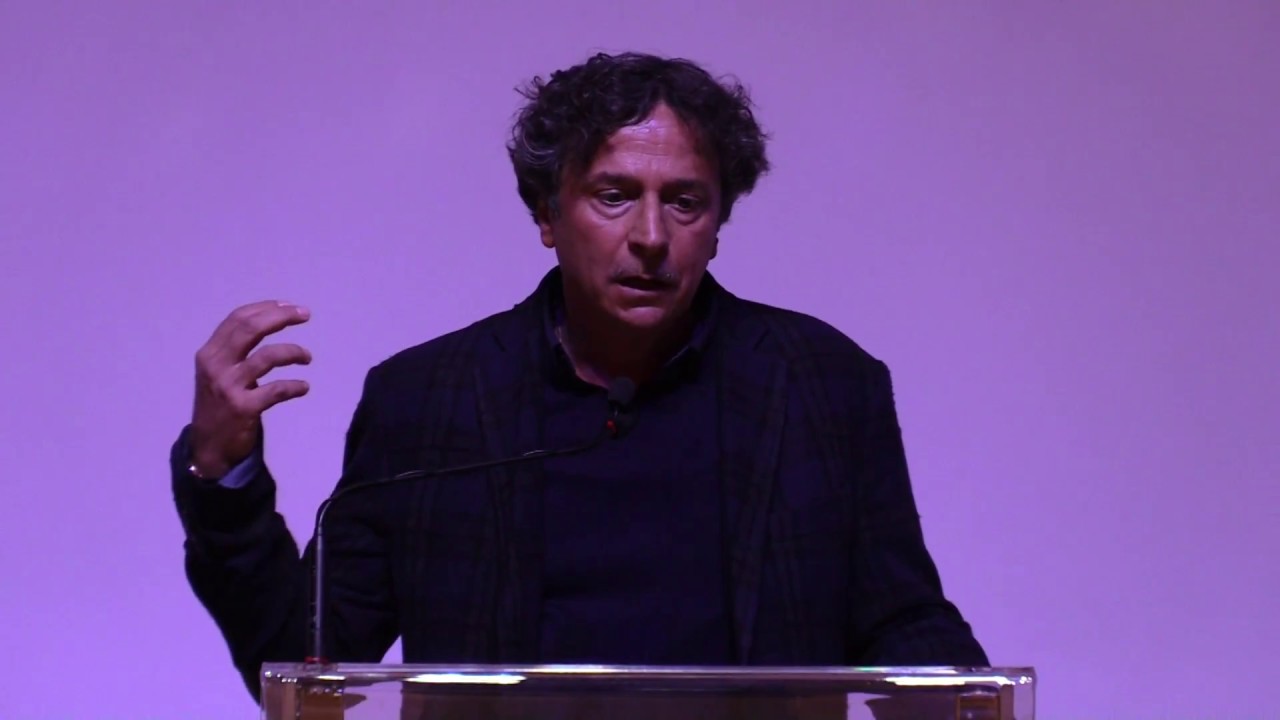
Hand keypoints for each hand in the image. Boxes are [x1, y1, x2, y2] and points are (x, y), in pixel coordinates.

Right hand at [189, 301, 311, 476]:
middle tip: (305, 315)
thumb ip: (236, 349)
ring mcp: (229, 387)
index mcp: (209, 353)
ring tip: (307, 357)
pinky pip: (276, 390)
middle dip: (280, 317)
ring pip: (267, 357)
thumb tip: (269, 321)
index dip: (265, 308)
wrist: (208, 447)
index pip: (237, 319)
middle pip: (250, 330)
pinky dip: (295, 386)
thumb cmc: (219, 404)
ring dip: (293, 352)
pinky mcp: (243, 408)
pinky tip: (304, 387)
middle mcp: (216, 366)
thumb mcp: (219, 372)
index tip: (290, 306)